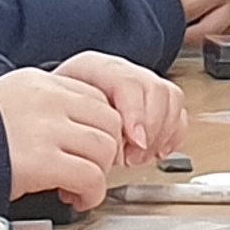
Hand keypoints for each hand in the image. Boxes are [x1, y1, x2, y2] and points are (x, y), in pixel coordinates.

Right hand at [0, 67, 127, 206]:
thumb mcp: (6, 103)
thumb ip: (42, 108)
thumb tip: (74, 131)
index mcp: (39, 82)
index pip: (97, 97)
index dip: (101, 128)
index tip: (90, 149)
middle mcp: (47, 99)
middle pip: (109, 121)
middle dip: (106, 151)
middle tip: (89, 170)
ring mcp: (46, 128)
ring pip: (104, 148)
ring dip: (98, 174)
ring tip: (78, 188)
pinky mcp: (41, 161)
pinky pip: (90, 177)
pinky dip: (91, 194)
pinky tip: (74, 199)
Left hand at [53, 50, 185, 161]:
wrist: (53, 111)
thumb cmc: (52, 114)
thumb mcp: (54, 119)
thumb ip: (73, 132)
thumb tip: (94, 161)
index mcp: (94, 68)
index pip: (128, 82)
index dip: (136, 114)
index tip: (135, 142)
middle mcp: (121, 71)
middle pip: (155, 89)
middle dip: (151, 128)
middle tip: (135, 156)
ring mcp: (138, 83)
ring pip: (170, 97)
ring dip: (162, 132)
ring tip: (141, 155)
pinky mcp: (152, 100)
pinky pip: (177, 110)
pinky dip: (173, 133)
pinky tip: (157, 151)